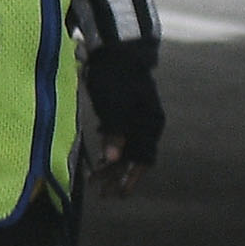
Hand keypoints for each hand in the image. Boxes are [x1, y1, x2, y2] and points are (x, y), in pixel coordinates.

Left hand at [85, 40, 162, 195]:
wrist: (116, 50)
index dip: (131, 179)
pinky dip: (109, 150)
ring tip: (95, 181)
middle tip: (102, 194)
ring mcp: (136, 119)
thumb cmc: (116, 77)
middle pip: (133, 158)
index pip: (143, 160)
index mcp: (149, 123)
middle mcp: (147, 124)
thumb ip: (115, 132)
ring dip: (111, 166)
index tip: (118, 195)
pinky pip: (119, 139)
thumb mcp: (113, 105)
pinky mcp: (125, 114)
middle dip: (117, 177)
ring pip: (125, 150)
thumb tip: (113, 158)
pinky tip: (98, 160)